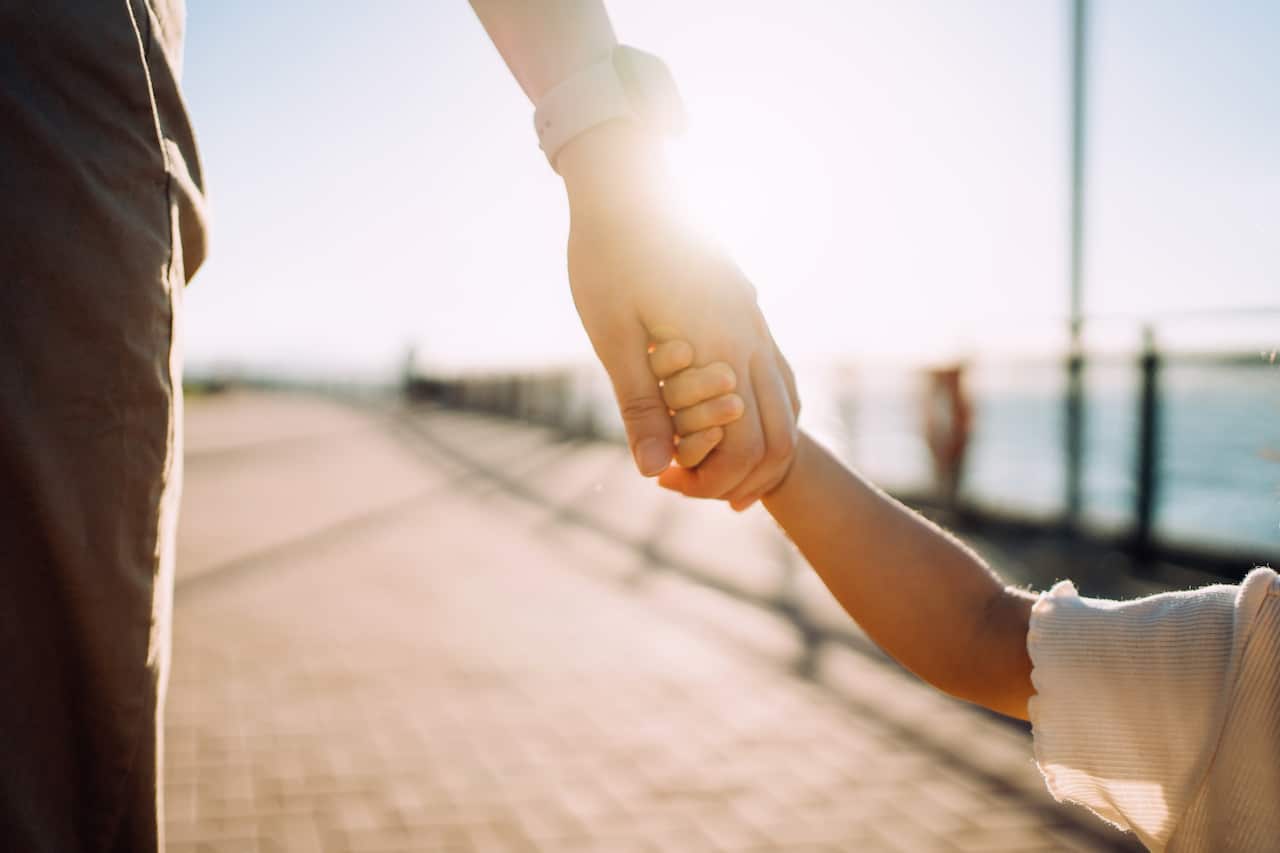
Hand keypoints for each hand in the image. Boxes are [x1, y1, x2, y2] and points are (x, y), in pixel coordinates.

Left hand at [559, 122, 799, 507]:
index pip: (744, 447)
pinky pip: (779, 376)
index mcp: (721, 350)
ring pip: (788, 408)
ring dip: (758, 448)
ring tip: (714, 468)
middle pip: (779, 437)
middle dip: (740, 475)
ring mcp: (757, 322)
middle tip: (687, 483)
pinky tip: (734, 421)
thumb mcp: (612, 338)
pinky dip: (766, 413)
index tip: (665, 479)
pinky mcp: (749, 310)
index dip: (711, 479)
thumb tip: (651, 472)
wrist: (627, 186)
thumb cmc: (608, 257)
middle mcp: (752, 338)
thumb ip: (640, 406)